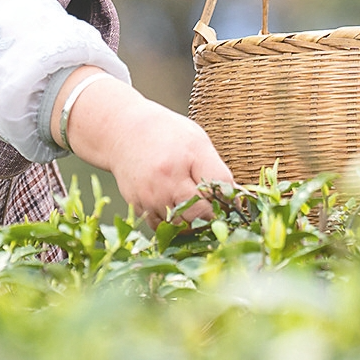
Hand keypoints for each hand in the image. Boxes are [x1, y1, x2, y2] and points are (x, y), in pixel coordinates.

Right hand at [53, 67, 233, 221]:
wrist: (123, 132)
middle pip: (200, 217)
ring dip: (194, 222)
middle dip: (212, 215)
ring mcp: (148, 199)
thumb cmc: (167, 134)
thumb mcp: (198, 142)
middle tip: (215, 206)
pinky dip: (175, 222)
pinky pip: (164, 227)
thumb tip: (236, 202)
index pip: (217, 196)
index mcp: (183, 164)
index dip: (229, 200)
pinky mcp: (138, 208)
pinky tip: (177, 206)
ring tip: (197, 206)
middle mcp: (163, 185)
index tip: (231, 199)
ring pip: (182, 227)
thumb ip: (217, 172)